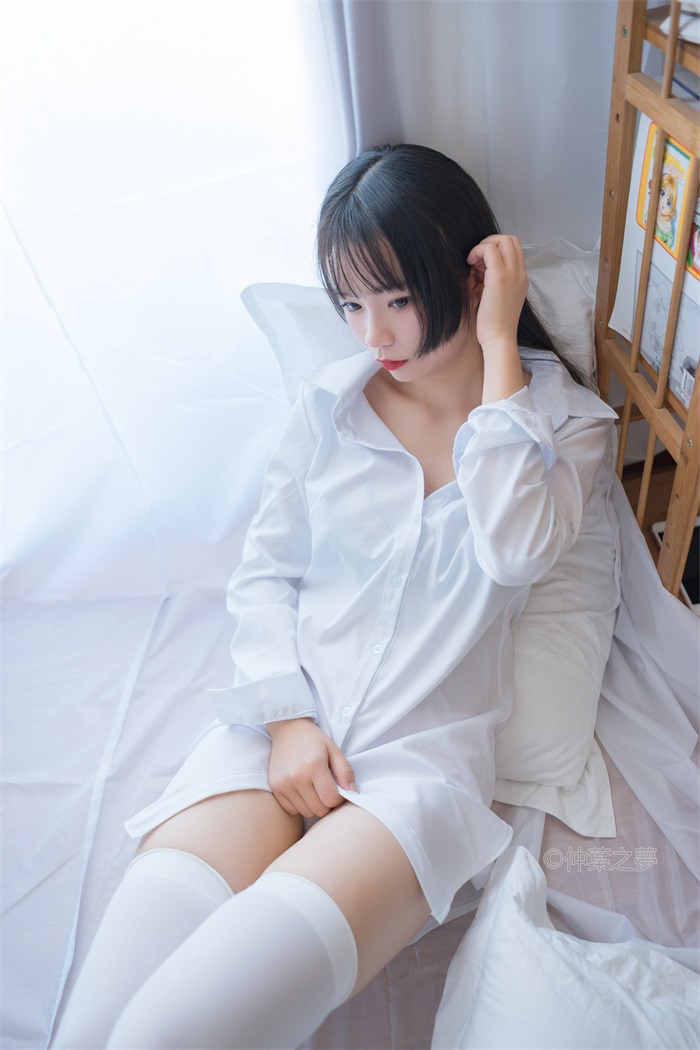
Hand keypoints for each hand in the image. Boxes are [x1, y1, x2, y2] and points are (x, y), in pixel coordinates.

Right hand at [266, 718, 357, 817]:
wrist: (287, 729)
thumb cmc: (313, 739)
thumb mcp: (333, 750)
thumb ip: (345, 771)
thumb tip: (353, 793)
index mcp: (314, 765)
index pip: (331, 799)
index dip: (339, 800)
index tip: (339, 792)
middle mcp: (296, 777)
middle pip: (319, 809)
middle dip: (328, 804)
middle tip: (328, 792)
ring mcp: (283, 784)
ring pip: (306, 812)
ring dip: (315, 806)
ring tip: (316, 791)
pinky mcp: (275, 787)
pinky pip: (292, 810)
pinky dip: (300, 805)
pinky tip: (303, 792)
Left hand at [466, 235, 527, 354]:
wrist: (499, 338)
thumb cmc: (494, 324)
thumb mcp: (499, 299)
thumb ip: (495, 282)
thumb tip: (479, 269)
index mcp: (521, 279)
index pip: (514, 249)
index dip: (497, 250)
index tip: (481, 265)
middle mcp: (520, 273)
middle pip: (511, 239)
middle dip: (491, 243)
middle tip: (477, 260)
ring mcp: (512, 274)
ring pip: (502, 240)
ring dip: (484, 246)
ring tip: (473, 264)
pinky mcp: (499, 277)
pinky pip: (490, 250)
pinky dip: (477, 252)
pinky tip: (470, 265)